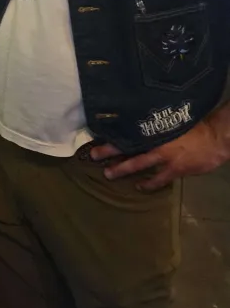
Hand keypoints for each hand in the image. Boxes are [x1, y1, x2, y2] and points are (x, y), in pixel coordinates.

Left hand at [90, 119, 229, 190]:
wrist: (214, 138)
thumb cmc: (194, 125)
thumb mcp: (171, 120)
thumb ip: (157, 124)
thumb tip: (141, 124)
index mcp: (153, 128)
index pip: (128, 130)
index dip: (113, 132)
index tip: (97, 133)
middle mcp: (155, 141)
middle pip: (127, 145)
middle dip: (109, 150)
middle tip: (92, 155)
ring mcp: (164, 156)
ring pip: (137, 163)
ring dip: (122, 168)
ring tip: (108, 173)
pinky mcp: (175, 169)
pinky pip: (158, 179)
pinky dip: (148, 184)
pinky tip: (139, 187)